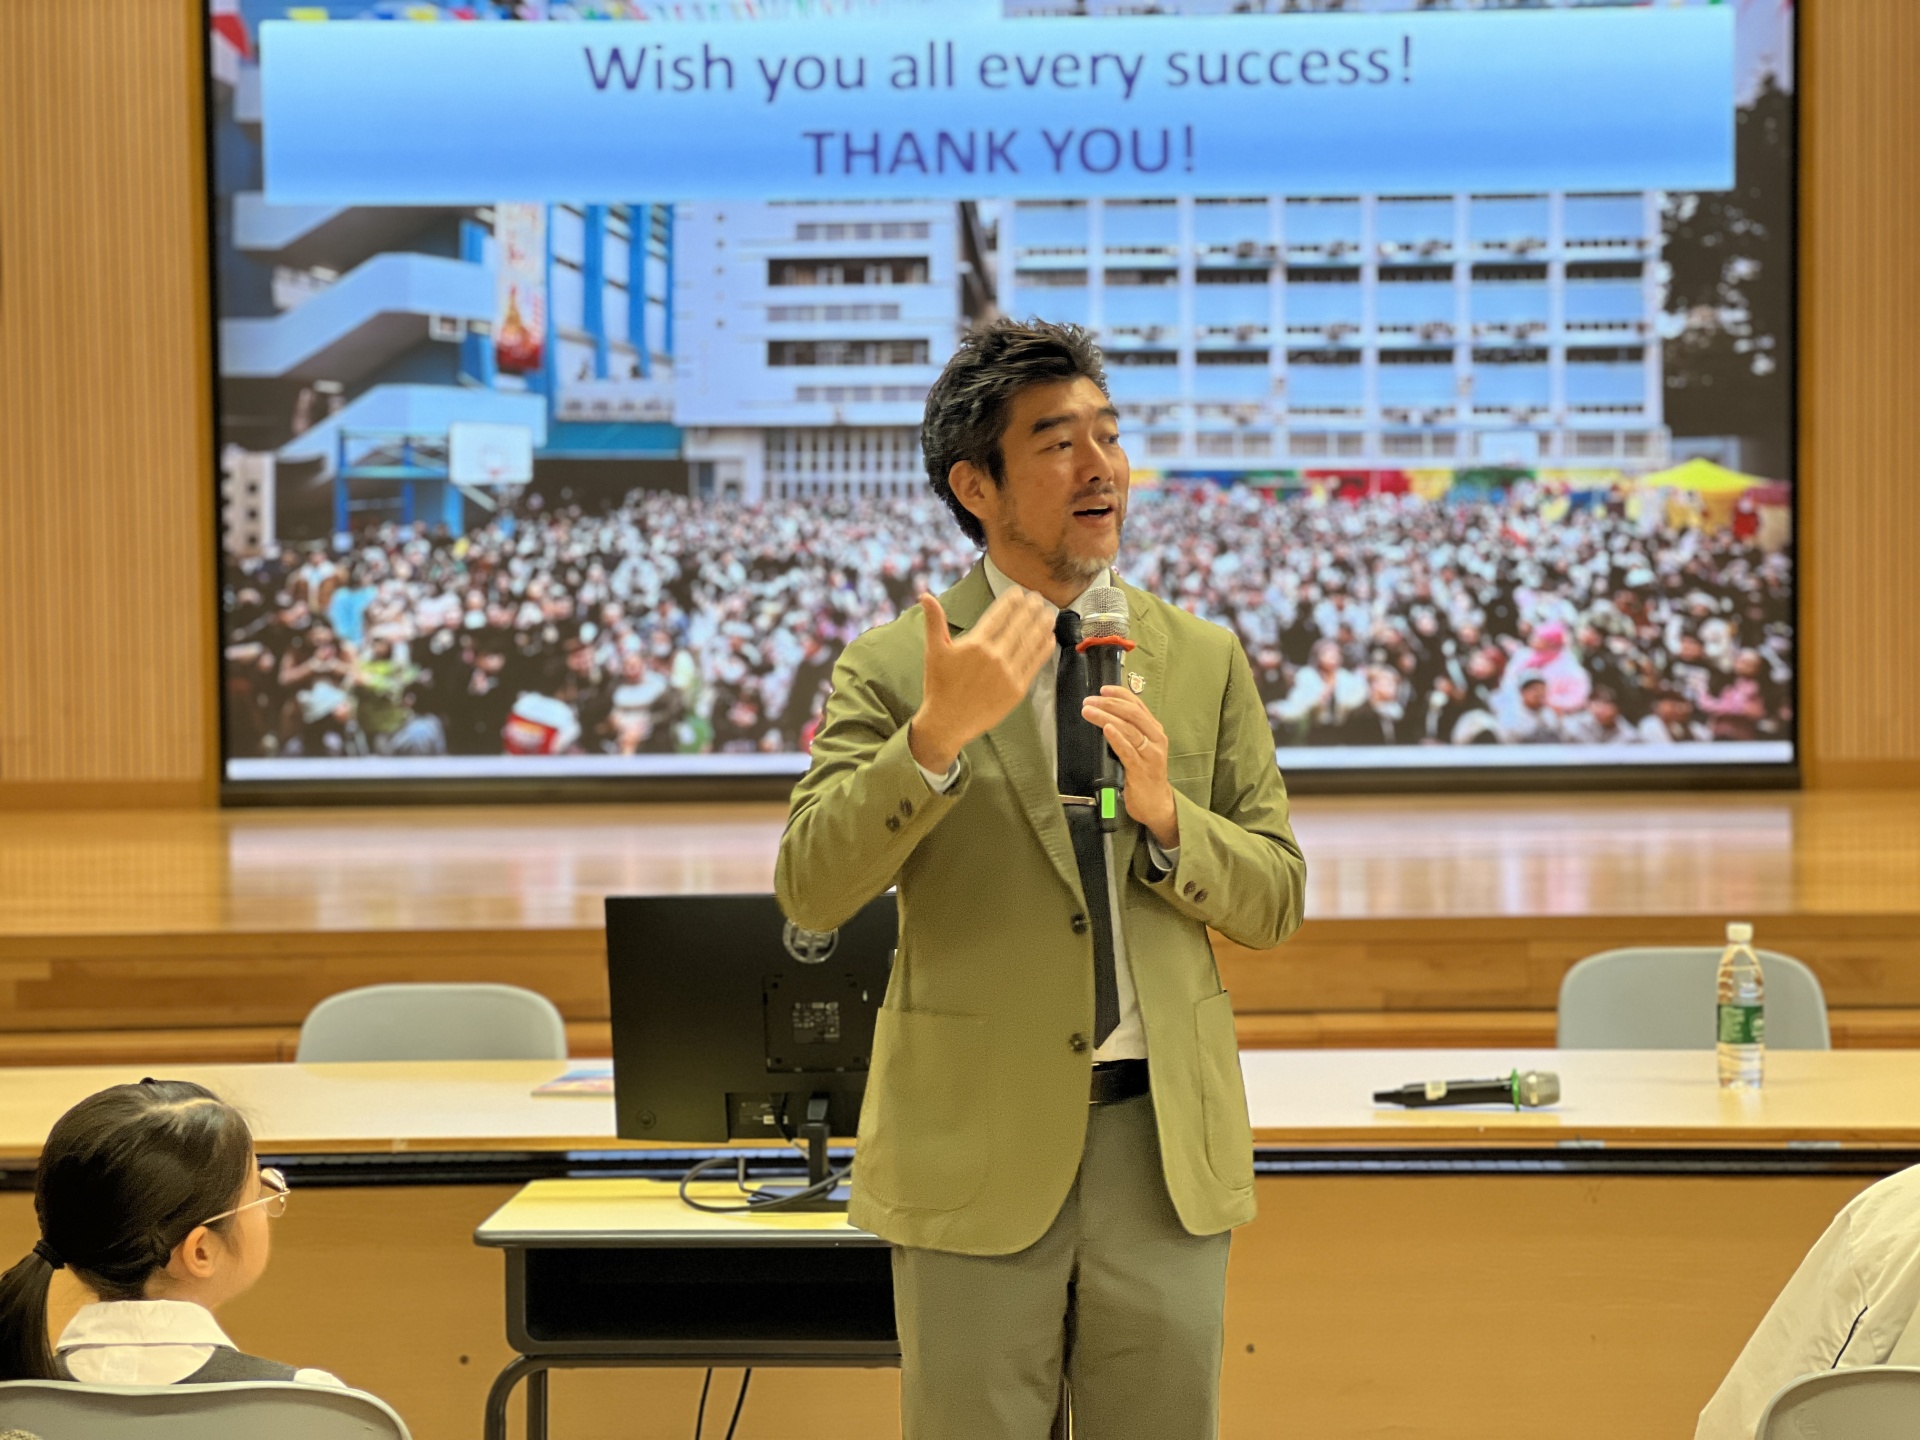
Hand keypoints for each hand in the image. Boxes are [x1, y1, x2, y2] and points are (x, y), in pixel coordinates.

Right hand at [909, 589, 1054, 772]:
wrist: (947, 722)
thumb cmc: (939, 685)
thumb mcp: (934, 650)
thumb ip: (934, 621)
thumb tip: (924, 595)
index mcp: (976, 644)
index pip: (998, 615)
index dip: (1011, 601)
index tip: (1019, 592)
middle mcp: (994, 656)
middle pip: (1018, 626)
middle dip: (1030, 609)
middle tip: (1038, 597)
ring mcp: (1008, 673)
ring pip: (1030, 643)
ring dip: (1041, 625)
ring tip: (1048, 612)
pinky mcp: (1017, 690)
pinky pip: (1034, 664)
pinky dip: (1043, 649)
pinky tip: (1049, 638)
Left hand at [1082, 685, 1178, 848]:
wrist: (1157, 804)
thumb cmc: (1144, 775)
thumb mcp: (1139, 748)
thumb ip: (1128, 732)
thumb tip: (1104, 715)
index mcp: (1154, 730)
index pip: (1138, 705)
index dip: (1120, 694)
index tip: (1102, 689)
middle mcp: (1155, 738)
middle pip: (1133, 713)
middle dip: (1109, 704)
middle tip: (1089, 701)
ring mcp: (1150, 754)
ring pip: (1128, 729)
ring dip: (1106, 717)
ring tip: (1089, 711)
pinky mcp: (1142, 769)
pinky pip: (1128, 750)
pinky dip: (1117, 738)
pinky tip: (1107, 729)